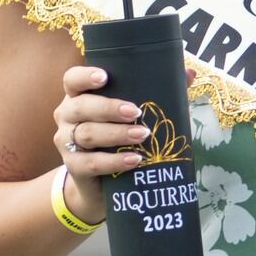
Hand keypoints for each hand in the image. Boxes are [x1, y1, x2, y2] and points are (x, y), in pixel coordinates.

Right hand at [51, 65, 153, 223]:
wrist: (101, 181)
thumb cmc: (120, 135)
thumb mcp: (134, 112)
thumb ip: (157, 91)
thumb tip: (189, 74)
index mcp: (80, 96)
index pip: (72, 80)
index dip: (84, 76)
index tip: (104, 77)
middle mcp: (68, 115)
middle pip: (81, 107)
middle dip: (109, 108)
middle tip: (136, 112)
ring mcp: (67, 141)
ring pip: (87, 134)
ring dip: (117, 134)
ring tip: (143, 135)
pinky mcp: (74, 166)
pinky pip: (91, 162)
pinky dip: (114, 161)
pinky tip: (135, 159)